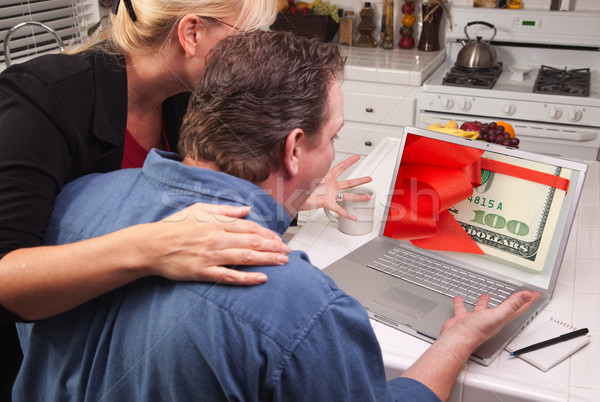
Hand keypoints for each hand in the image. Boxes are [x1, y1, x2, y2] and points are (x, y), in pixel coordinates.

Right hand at [143, 203, 290, 285]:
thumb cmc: (174, 226)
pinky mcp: (204, 272)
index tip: (278, 239)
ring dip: (267, 260)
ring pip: (246, 257)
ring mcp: (211, 256)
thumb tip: (246, 210)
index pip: (250, 227)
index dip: (267, 233)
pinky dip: (247, 278)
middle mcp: (217, 238)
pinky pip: (230, 276)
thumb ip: (225, 210)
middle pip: (252, 242)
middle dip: (273, 247)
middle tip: (287, 252)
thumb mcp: (199, 210)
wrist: (152, 245)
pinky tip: (262, 278)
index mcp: (217, 222)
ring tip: (282, 262)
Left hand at [300, 155, 371, 219]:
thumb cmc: (297, 186)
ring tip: (368, 197)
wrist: (292, 198)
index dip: (349, 162)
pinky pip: (339, 209)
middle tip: (369, 178)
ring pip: (347, 196)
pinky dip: (346, 214)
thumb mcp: (306, 175)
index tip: (357, 157)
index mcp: (326, 177)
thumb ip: (311, 170)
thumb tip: (310, 162)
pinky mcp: (328, 204)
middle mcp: (330, 186)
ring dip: (358, 197)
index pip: (340, 167)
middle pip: (349, 183)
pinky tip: (353, 217)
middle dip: (360, 181)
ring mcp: (330, 195)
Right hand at [440, 291, 539, 349]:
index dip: (527, 301)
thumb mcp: (497, 315)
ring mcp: (476, 319)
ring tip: (485, 295)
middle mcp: (490, 319)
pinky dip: (461, 304)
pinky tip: (459, 299)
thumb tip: (526, 296)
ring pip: (482, 308)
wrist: (457, 338)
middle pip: (503, 308)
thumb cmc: (476, 331)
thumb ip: (512, 305)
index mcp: (500, 319)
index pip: (518, 308)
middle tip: (513, 295)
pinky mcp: (464, 319)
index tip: (534, 294)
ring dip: (484, 302)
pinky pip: (463, 309)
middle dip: (509, 301)